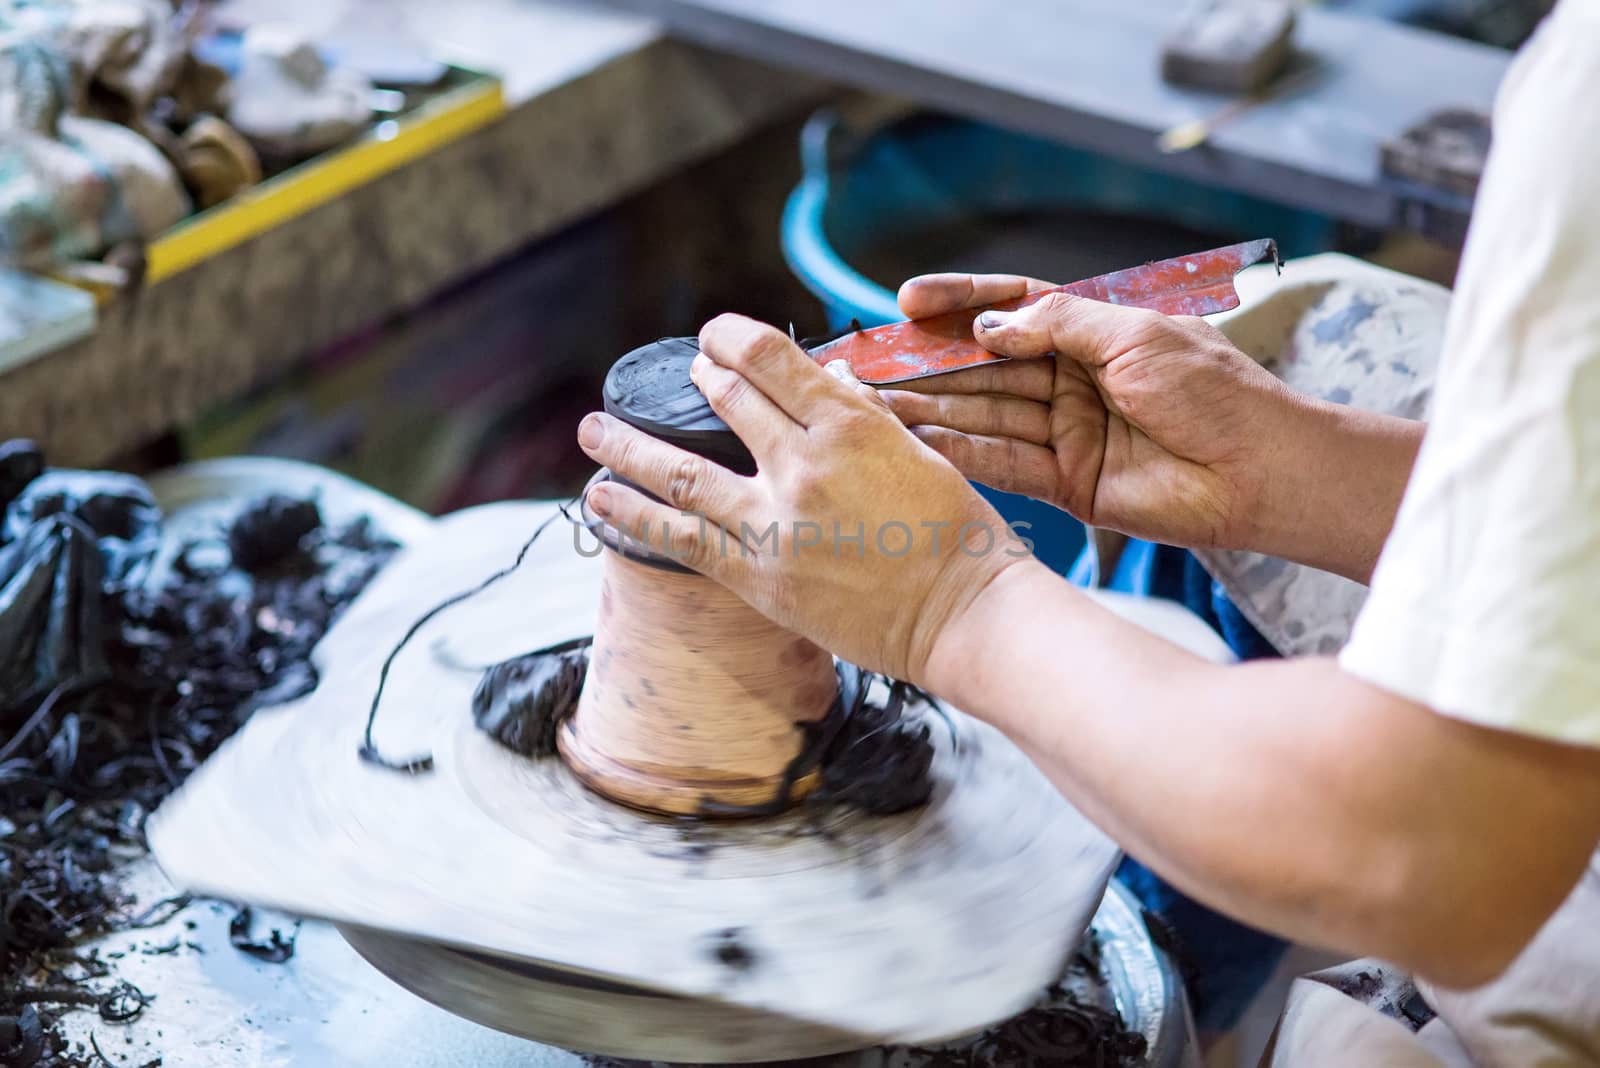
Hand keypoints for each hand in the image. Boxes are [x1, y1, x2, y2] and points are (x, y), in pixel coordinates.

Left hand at [576, 315, 1038, 685]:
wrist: (962, 615)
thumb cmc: (958, 535)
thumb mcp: (920, 454)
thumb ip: (864, 416)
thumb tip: (825, 379)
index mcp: (849, 425)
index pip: (770, 358)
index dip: (730, 338)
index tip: (714, 335)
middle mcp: (803, 466)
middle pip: (726, 402)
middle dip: (698, 380)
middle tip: (682, 374)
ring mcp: (775, 524)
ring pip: (682, 472)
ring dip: (628, 447)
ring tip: (591, 431)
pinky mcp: (759, 578)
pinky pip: (680, 542)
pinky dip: (634, 518)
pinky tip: (600, 501)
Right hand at [886, 274, 1304, 550]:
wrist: (1260, 469)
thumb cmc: (1215, 391)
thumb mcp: (1136, 334)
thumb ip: (1059, 325)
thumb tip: (990, 327)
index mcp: (1094, 331)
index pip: (1012, 307)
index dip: (960, 303)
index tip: (909, 300)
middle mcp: (1072, 379)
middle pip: (987, 365)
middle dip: (931, 363)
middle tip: (872, 362)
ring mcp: (1067, 432)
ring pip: (986, 414)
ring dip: (934, 409)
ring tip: (878, 404)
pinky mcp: (1067, 483)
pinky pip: (1004, 464)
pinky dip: (962, 454)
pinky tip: (919, 443)